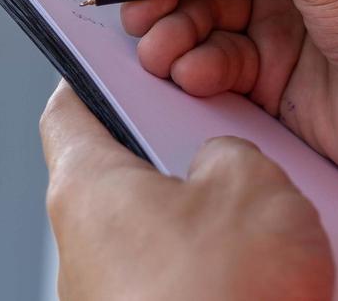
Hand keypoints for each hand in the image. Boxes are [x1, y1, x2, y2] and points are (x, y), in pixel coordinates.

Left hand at [40, 81, 333, 300]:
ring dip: (211, 224)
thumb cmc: (222, 294)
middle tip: (232, 144)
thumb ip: (230, 151)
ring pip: (161, 235)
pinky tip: (267, 277)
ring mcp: (109, 299)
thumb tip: (222, 165)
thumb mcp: (251, 181)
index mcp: (87, 187)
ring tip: (269, 222)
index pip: (68, 110)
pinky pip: (183, 283)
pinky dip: (220, 273)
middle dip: (183, 159)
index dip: (97, 76)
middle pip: (125, 176)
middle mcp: (82, 247)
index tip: (120, 60)